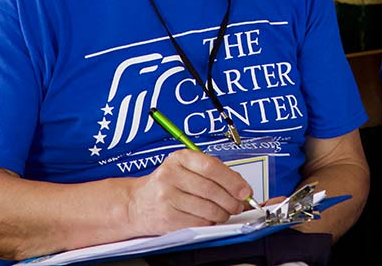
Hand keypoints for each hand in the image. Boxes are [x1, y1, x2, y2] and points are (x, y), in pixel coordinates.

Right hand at [127, 149, 252, 234]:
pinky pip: (197, 222)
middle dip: (231, 201)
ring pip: (206, 208)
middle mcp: (171, 175)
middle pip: (211, 190)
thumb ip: (214, 173)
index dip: (232, 181)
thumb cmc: (167, 184)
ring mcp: (167, 197)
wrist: (137, 203)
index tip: (245, 191)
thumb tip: (241, 187)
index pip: (211, 167)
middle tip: (238, 205)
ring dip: (222, 214)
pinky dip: (209, 223)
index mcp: (180, 158)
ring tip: (225, 212)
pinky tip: (210, 219)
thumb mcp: (187, 168)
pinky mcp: (167, 217)